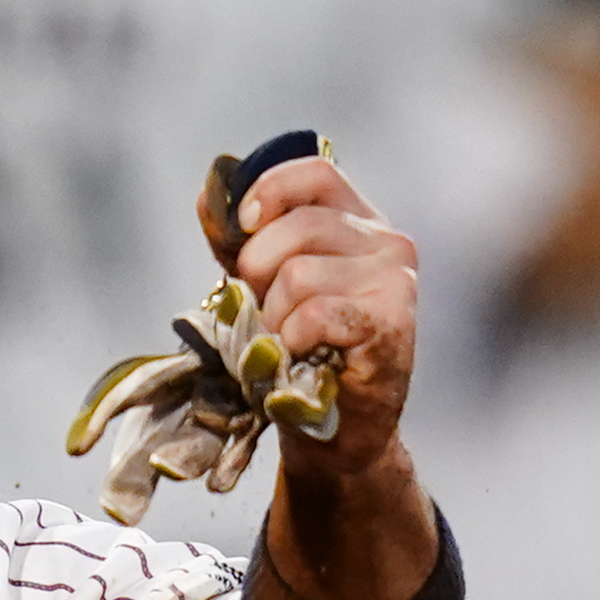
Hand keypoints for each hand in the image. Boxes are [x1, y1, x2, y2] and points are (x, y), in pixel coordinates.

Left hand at [201, 156, 417, 478]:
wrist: (336, 427)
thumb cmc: (300, 352)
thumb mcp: (267, 287)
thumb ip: (243, 244)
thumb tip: (205, 198)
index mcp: (357, 221)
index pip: (315, 172)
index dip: (269, 190)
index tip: (243, 226)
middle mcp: (386, 241)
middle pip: (297, 226)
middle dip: (257, 271)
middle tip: (262, 311)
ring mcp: (394, 279)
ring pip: (299, 275)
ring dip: (273, 317)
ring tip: (287, 341)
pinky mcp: (391, 320)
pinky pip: (314, 313)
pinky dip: (292, 339)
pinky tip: (303, 354)